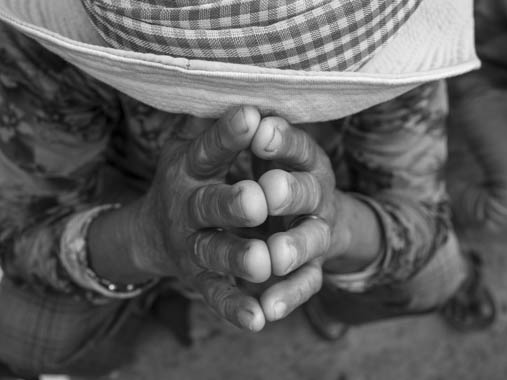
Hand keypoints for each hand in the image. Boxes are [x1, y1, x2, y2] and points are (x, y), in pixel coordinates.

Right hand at [132, 106, 270, 330]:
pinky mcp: (200, 279)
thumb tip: (235, 79)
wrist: (155, 233)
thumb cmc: (189, 179)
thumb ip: (212, 125)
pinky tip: (258, 320)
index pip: (209, 149)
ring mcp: (193, 245)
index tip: (250, 117)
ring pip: (215, 252)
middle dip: (232, 202)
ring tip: (262, 262)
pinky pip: (218, 295)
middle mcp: (188, 206)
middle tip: (256, 200)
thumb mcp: (191, 148)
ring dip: (237, 258)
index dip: (227, 135)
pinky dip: (236, 309)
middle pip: (209, 204)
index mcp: (189, 168)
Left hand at [249, 117, 349, 320]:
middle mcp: (314, 197)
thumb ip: (237, 127)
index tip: (257, 128)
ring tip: (269, 258)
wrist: (287, 218)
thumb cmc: (265, 172)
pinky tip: (263, 315)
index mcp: (303, 160)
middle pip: (306, 193)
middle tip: (265, 192)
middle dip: (287, 193)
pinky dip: (283, 299)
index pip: (296, 145)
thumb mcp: (253, 147)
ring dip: (289, 250)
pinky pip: (300, 287)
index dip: (280, 139)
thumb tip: (215, 90)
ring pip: (306, 244)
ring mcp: (312, 236)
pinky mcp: (305, 271)